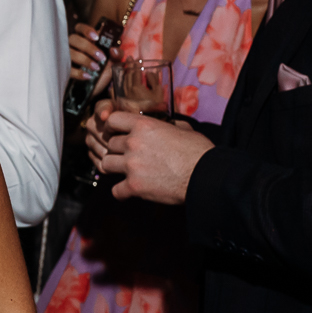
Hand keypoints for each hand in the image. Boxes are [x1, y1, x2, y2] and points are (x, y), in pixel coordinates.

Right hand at [67, 21, 111, 91]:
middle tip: (101, 57)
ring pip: (69, 52)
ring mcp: (66, 57)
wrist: (96, 90)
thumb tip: (114, 49)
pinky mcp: (64, 70)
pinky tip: (88, 76)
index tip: (96, 37)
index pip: (80, 28)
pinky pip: (66, 68)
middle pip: (74, 39)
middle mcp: (73, 46)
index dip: (86, 30)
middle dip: (88, 47)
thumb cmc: (103, 72)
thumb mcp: (113, 63)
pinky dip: (78, 72)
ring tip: (96, 68)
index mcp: (85, 40)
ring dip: (84, 59)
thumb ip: (117, 55)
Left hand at [86, 108, 211, 204]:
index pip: (112, 120)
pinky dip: (121, 192)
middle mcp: (134, 143)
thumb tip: (169, 124)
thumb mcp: (184, 129)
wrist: (205, 176)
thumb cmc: (199, 152)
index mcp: (144, 126)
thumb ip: (169, 125)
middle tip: (126, 156)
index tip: (115, 133)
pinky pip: (115, 190)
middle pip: (109, 144)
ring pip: (106, 164)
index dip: (112, 127)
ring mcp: (132, 165)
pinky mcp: (134, 186)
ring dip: (115, 169)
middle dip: (117, 150)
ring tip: (125, 172)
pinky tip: (129, 191)